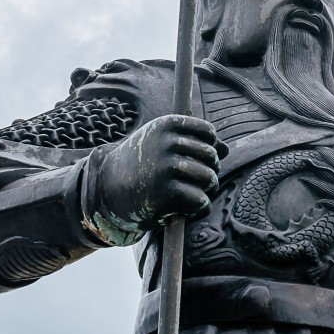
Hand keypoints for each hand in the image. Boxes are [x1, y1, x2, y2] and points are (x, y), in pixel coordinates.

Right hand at [87, 115, 226, 230]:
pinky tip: (189, 209)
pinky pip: (201, 200)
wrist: (107, 188)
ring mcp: (167, 167)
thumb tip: (226, 149)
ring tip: (195, 194)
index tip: (198, 158)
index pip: (208, 132)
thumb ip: (193, 141)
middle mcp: (167, 143)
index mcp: (166, 125)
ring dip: (207, 190)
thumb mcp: (161, 143)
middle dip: (210, 170)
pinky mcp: (167, 193)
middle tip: (196, 181)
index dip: (210, 147)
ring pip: (209, 178)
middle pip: (212, 156)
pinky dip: (200, 208)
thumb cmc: (142, 163)